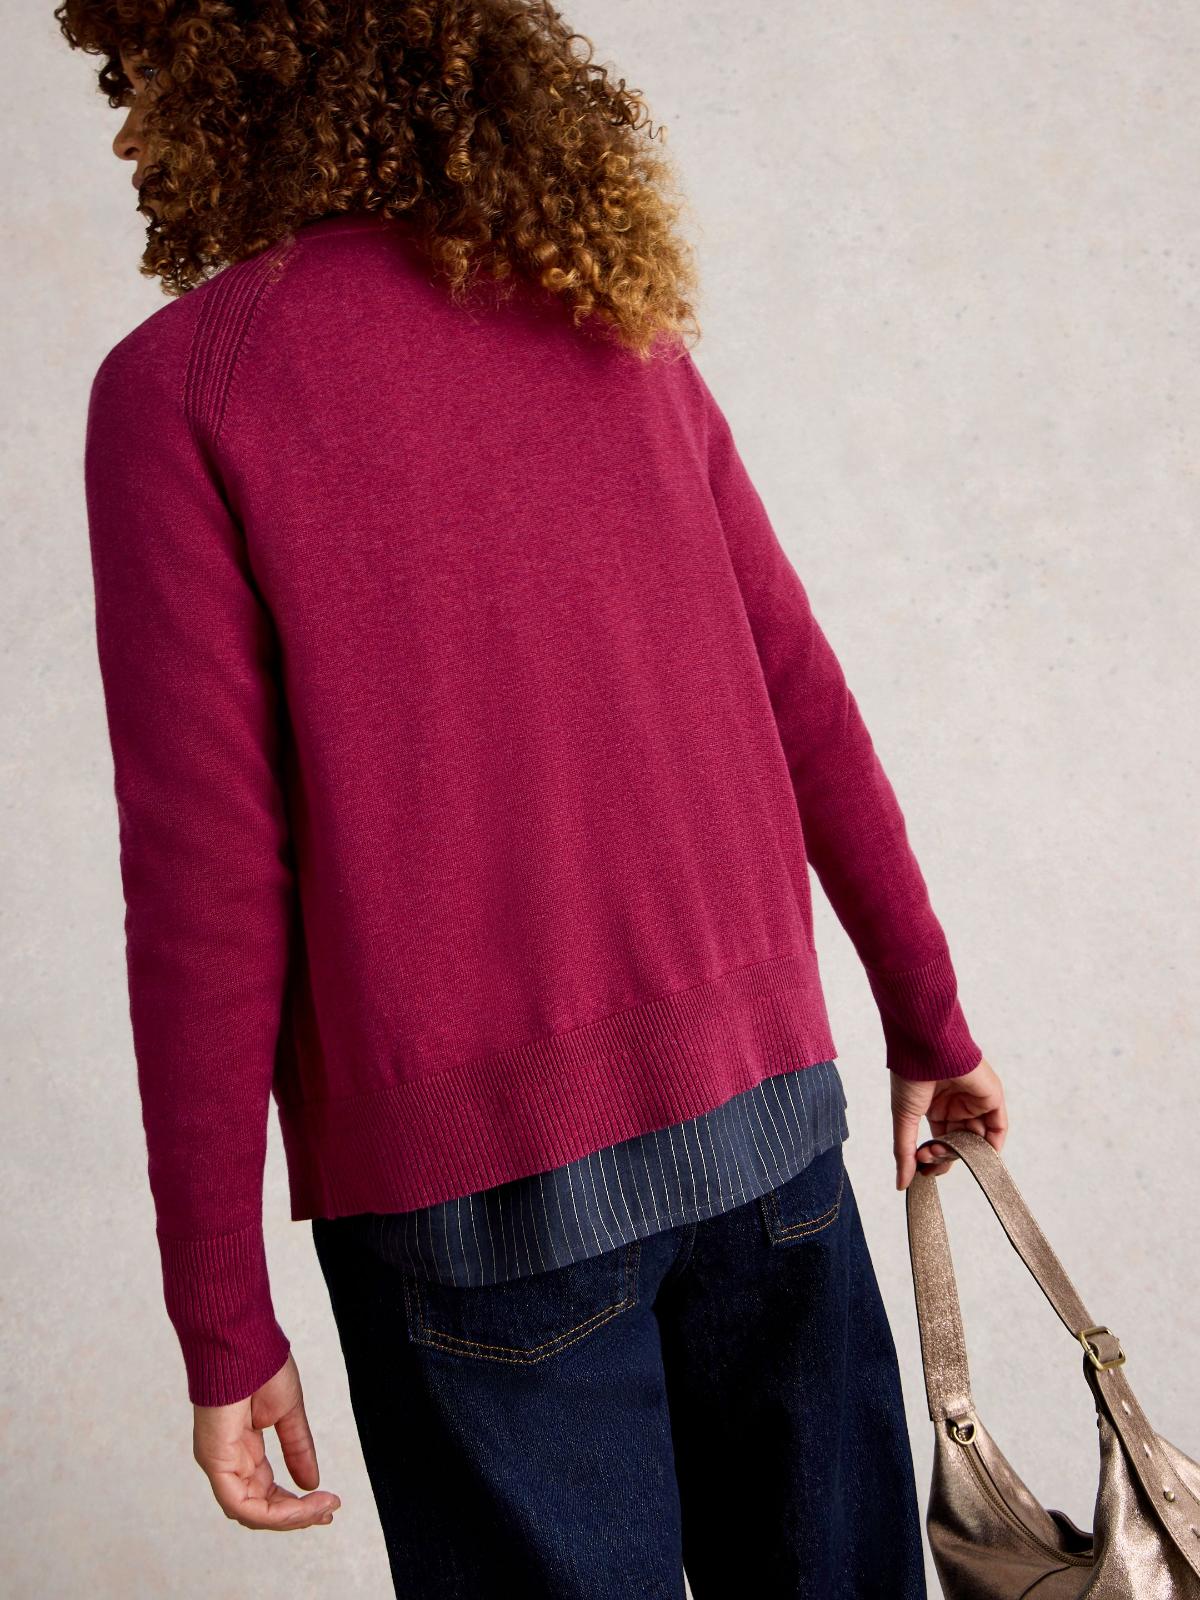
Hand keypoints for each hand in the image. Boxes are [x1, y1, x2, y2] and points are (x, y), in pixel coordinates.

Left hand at [192, 1351, 341, 1530]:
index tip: (327, 1503)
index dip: (295, 1505)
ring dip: (289, 1517)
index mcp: (242, 1451)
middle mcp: (228, 1462)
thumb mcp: (287, 1415)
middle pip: (259, 1508)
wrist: (244, 1341)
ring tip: (321, 1508)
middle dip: (296, 1515)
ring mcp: (219, 1463)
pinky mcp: (215, 1461)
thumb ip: (298, 1449)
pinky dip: (273, 1511)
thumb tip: (311, 1482)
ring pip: (251, 1512)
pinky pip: (240, 1503)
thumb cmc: (260, 1366)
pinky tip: (300, 1504)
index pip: (265, 1493)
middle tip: (328, 1512)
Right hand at [891, 1054, 1007, 1190]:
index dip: (933, 1158)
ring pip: (978, 1138)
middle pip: (959, 1143)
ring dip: (964, 1152)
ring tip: (944, 1150)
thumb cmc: (910, 1076)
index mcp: (935, 1106)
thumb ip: (904, 1153)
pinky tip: (977, 1155)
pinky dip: (992, 1145)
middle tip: (929, 1158)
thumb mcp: (905, 1119)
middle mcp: (956, 1105)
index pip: (941, 1141)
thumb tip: (901, 1185)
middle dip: (945, 1156)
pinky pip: (998, 1128)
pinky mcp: (992, 1097)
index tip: (922, 1168)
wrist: (926, 1049)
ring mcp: (975, 1101)